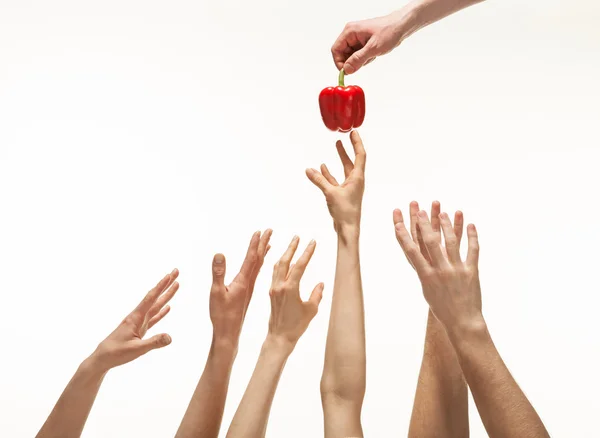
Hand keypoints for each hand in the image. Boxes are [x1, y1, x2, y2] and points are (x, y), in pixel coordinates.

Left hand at [91, 269, 179, 371]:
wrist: (103, 358)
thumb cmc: (116, 353)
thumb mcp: (136, 349)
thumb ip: (154, 342)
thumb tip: (170, 337)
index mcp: (136, 318)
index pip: (151, 299)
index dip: (161, 286)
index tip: (170, 275)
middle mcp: (138, 317)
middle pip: (155, 297)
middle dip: (166, 285)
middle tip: (176, 272)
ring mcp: (139, 323)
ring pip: (156, 306)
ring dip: (166, 296)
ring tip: (175, 285)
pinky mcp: (140, 330)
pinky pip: (154, 318)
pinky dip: (161, 312)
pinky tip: (167, 308)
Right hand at [210, 230, 271, 348]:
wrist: (228, 333)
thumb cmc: (221, 315)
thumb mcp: (216, 292)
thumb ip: (218, 273)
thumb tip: (220, 254)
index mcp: (243, 281)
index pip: (251, 258)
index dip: (255, 244)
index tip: (261, 231)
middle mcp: (249, 283)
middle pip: (258, 259)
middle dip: (263, 244)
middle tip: (269, 230)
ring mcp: (249, 288)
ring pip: (258, 266)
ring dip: (263, 252)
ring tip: (269, 242)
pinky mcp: (247, 293)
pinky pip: (256, 274)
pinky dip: (259, 264)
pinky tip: (259, 264)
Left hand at [267, 236, 322, 347]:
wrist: (279, 337)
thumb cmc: (296, 326)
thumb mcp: (311, 310)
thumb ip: (316, 294)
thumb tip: (320, 283)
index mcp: (289, 289)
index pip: (299, 265)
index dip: (307, 252)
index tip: (312, 242)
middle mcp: (279, 286)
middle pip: (284, 261)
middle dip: (291, 248)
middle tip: (298, 237)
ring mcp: (274, 289)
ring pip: (277, 266)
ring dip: (285, 254)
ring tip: (292, 245)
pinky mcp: (272, 293)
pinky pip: (275, 274)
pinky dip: (281, 265)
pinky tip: (287, 263)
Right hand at [306, 131, 365, 234]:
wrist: (348, 228)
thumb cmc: (345, 211)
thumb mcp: (330, 193)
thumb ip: (319, 180)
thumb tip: (309, 170)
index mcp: (357, 178)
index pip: (360, 155)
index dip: (356, 143)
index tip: (354, 132)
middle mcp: (355, 181)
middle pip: (353, 159)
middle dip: (349, 147)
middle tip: (346, 135)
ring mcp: (349, 187)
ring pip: (344, 168)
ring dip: (341, 157)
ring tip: (336, 145)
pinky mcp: (342, 194)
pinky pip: (336, 179)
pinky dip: (330, 173)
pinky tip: (322, 167)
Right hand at [331, 11, 407, 74]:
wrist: (402, 26)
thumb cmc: (389, 31)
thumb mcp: (373, 48)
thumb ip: (358, 59)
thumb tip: (347, 70)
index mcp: (350, 31)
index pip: (336, 50)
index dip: (339, 63)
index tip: (346, 72)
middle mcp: (351, 34)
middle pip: (342, 54)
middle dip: (351, 62)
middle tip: (363, 64)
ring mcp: (357, 38)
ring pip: (350, 56)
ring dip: (359, 61)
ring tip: (372, 56)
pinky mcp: (363, 42)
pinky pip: (358, 55)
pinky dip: (364, 59)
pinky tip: (374, 54)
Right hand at [393, 206, 481, 332]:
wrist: (462, 323)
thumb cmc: (442, 307)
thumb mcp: (427, 289)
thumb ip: (424, 270)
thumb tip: (419, 254)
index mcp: (426, 276)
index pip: (411, 251)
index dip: (403, 234)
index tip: (397, 221)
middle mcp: (440, 271)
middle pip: (429, 242)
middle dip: (423, 223)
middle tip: (418, 208)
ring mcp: (456, 270)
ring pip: (450, 242)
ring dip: (446, 225)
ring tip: (443, 212)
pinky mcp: (472, 272)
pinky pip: (472, 251)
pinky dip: (472, 237)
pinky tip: (470, 224)